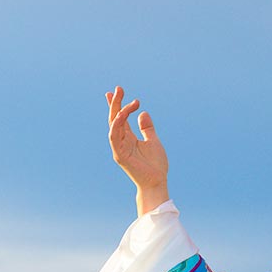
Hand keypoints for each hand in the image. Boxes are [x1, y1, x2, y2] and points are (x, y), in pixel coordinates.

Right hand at [105, 85, 169, 214]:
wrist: (157, 182)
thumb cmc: (155, 165)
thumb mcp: (153, 141)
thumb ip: (147, 128)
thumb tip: (143, 113)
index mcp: (129, 138)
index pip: (121, 119)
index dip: (118, 105)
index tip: (116, 91)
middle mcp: (122, 141)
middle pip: (115, 119)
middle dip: (115, 103)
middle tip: (118, 88)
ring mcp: (119, 148)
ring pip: (113, 125)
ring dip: (116, 110)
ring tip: (120, 96)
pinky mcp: (119, 155)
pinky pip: (115, 136)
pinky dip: (117, 124)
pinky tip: (122, 113)